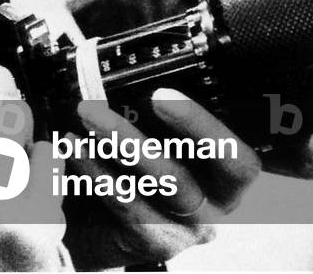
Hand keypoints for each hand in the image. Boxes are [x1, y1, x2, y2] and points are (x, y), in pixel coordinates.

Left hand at [62, 89, 262, 268]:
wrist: (85, 225)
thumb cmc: (121, 169)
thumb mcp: (141, 135)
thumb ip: (144, 110)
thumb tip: (117, 69)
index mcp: (220, 175)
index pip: (238, 158)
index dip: (206, 126)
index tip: (164, 94)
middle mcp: (214, 206)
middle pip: (205, 169)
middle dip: (169, 128)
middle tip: (126, 99)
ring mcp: (187, 230)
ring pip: (166, 182)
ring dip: (124, 142)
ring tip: (87, 113)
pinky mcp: (156, 244)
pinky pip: (130, 205)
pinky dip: (99, 173)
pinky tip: (74, 149)